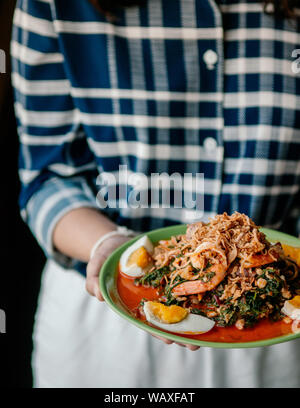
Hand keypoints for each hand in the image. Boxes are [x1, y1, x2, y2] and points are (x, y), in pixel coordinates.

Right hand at [86, 234, 199, 350]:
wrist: (116, 242)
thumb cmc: (104, 258)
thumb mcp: (96, 269)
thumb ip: (94, 282)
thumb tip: (99, 296)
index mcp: (133, 302)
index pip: (147, 321)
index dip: (158, 331)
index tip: (170, 341)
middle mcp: (150, 297)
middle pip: (168, 317)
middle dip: (182, 331)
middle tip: (197, 343)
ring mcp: (161, 285)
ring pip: (179, 302)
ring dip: (194, 314)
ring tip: (210, 327)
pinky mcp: (170, 270)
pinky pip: (183, 279)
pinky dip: (196, 287)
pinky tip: (211, 291)